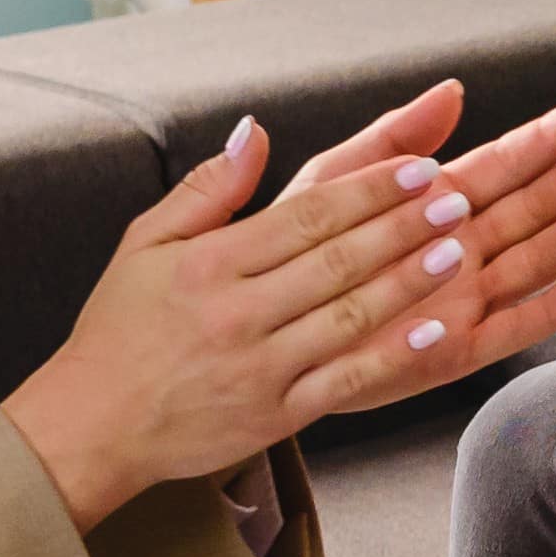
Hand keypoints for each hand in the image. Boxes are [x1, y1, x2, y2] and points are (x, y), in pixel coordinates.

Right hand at [0, 86, 555, 530]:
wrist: (94, 425)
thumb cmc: (122, 329)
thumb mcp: (146, 244)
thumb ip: (207, 188)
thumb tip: (255, 131)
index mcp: (212, 261)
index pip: (306, 215)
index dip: (370, 190)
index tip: (420, 167)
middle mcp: (239, 310)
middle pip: (337, 259)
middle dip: (404, 225)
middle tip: (460, 197)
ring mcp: (261, 365)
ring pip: (349, 316)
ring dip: (409, 282)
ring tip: (459, 250)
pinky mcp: (277, 413)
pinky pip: (345, 381)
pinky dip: (392, 356)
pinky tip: (436, 331)